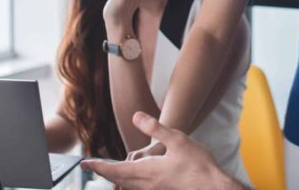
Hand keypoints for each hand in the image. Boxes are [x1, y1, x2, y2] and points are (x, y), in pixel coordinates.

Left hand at [81, 112, 240, 189]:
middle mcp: (146, 184)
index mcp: (147, 171)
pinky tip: (135, 178)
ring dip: (116, 178)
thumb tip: (136, 116)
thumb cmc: (197, 165)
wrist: (213, 188)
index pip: (115, 169)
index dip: (98, 166)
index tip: (85, 162)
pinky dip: (129, 183)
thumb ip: (155, 128)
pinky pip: (138, 189)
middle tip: (92, 166)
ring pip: (127, 186)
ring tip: (110, 171)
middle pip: (118, 180)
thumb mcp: (177, 140)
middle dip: (104, 173)